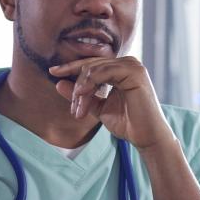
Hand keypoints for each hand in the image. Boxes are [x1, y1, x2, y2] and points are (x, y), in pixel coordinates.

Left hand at [48, 57, 174, 149]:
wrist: (146, 137)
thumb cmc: (127, 123)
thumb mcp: (97, 108)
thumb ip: (81, 96)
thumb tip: (59, 84)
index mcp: (119, 69)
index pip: (91, 64)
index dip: (71, 67)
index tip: (53, 72)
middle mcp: (127, 63)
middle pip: (90, 66)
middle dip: (77, 87)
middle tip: (73, 109)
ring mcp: (132, 65)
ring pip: (94, 69)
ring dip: (82, 89)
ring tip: (78, 109)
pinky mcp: (134, 72)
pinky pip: (104, 72)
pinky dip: (90, 84)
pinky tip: (83, 96)